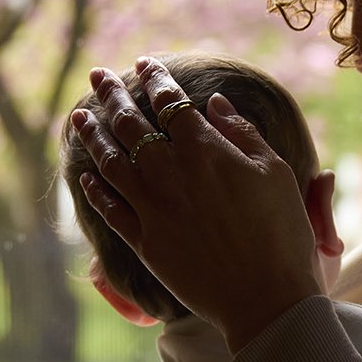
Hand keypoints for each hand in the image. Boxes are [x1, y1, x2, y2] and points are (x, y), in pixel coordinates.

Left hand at [71, 60, 326, 352]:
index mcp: (205, 151)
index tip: (144, 64)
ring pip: (111, 162)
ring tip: (79, 116)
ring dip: (92, 135)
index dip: (155, 79)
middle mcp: (171, 174)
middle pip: (131, 124)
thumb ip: (242, 134)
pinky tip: (86, 175)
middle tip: (97, 76)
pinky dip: (95, 189)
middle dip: (111, 95)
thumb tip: (214, 105)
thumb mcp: (275, 174)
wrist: (266, 297)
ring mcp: (153, 209)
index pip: (171, 101)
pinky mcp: (144, 242)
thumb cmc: (282, 234)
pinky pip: (110, 209)